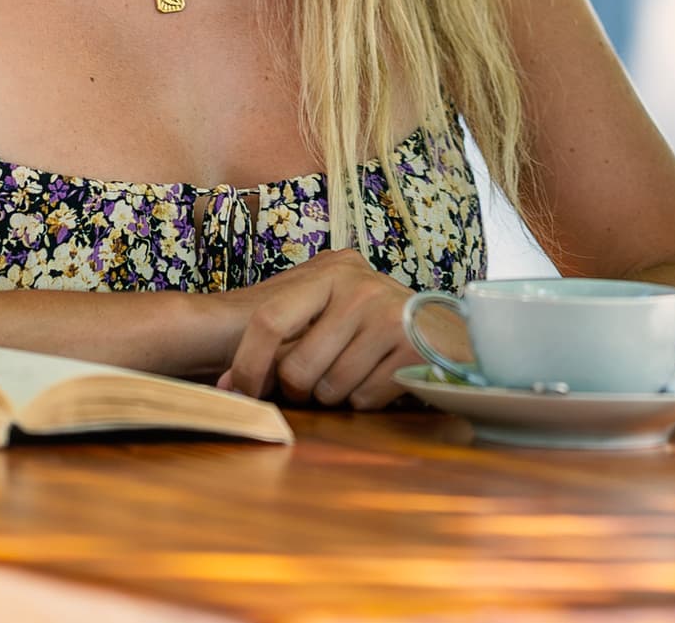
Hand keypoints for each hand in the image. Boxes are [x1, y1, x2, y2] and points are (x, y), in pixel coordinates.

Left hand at [216, 250, 417, 409]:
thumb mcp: (330, 309)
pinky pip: (362, 400)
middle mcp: (359, 288)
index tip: (239, 391)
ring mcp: (388, 317)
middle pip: (297, 367)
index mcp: (330, 274)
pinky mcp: (412, 349)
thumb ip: (284, 335)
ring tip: (354, 374)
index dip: (248, 364)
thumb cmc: (371, 323)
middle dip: (298, 390)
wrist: (450, 331)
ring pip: (329, 389)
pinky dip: (364, 401)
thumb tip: (224, 386)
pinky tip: (379, 378)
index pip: (269, 320)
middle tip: (313, 385)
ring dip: (334, 396)